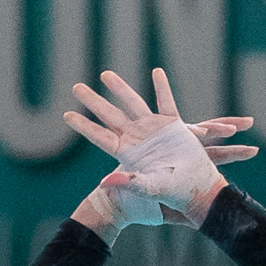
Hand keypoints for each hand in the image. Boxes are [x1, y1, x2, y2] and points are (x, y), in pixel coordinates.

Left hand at [63, 68, 233, 228]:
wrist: (199, 189)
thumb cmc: (175, 193)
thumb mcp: (152, 188)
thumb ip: (131, 183)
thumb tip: (104, 182)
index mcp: (128, 153)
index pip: (100, 136)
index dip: (84, 125)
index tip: (66, 115)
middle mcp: (137, 138)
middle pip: (110, 115)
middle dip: (93, 101)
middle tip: (76, 87)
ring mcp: (153, 129)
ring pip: (133, 103)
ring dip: (120, 88)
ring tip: (105, 74)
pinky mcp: (173, 126)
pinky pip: (166, 102)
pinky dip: (162, 87)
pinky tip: (156, 72)